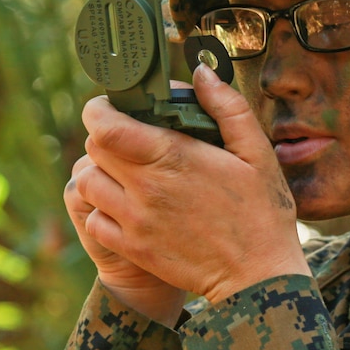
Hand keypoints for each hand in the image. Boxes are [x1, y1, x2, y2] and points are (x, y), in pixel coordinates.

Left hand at [73, 64, 310, 309]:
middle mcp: (146, 188)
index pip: (106, 125)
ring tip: (123, 172)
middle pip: (92, 149)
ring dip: (99, 171)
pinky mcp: (132, 248)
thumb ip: (227, 107)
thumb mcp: (257, 152)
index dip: (99, 110)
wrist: (258, 276)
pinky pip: (93, 220)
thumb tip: (200, 72)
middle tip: (126, 138)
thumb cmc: (262, 212)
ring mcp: (135, 221)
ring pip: (86, 183)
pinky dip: (101, 208)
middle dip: (103, 136)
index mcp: (174, 157)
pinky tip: (127, 205)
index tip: (111, 107)